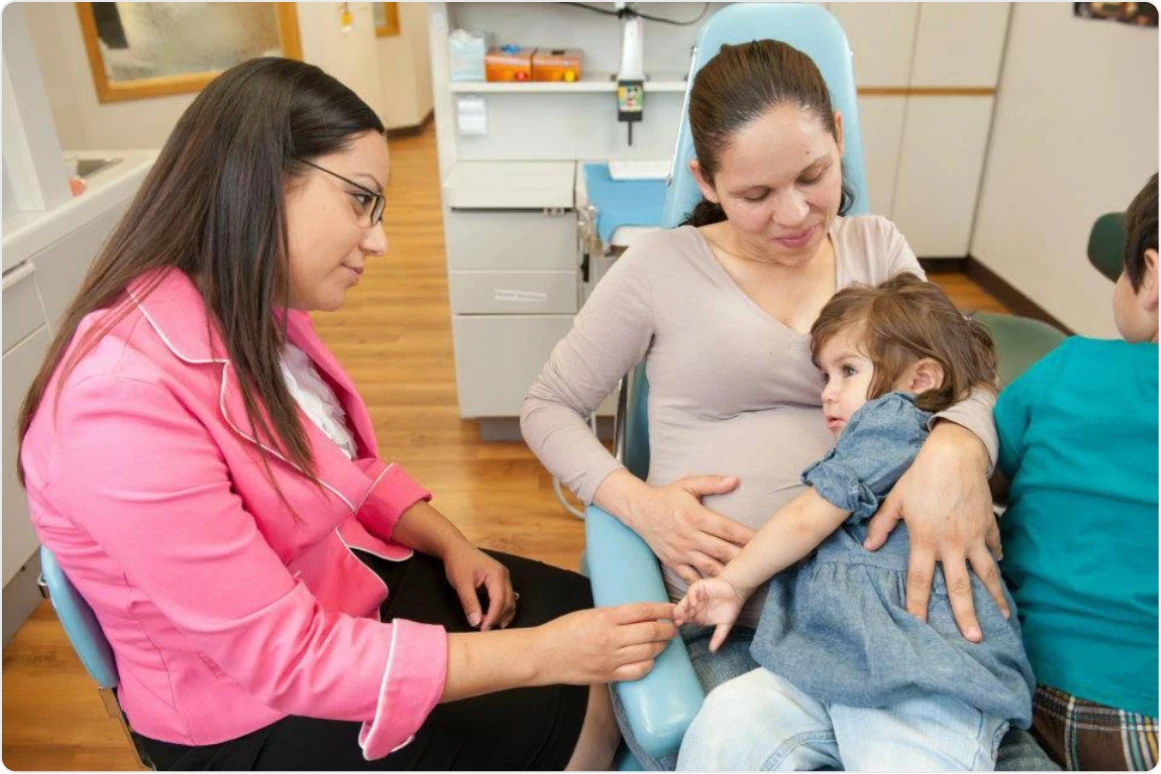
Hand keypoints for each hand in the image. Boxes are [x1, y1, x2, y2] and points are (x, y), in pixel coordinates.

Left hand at [442, 543, 515, 631]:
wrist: (456, 549)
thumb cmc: (458, 563)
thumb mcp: (461, 583)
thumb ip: (469, 603)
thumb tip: (476, 622)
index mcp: (497, 574)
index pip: (500, 601)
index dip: (493, 617)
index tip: (482, 629)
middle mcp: (505, 576)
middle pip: (508, 603)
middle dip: (497, 618)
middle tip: (483, 629)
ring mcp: (505, 578)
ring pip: (510, 602)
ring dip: (501, 616)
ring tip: (488, 626)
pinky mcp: (501, 582)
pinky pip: (507, 599)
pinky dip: (502, 610)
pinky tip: (494, 618)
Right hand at [536, 602, 677, 683]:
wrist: (543, 655)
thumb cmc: (562, 631)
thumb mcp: (589, 613)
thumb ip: (614, 615)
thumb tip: (641, 615)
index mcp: (605, 617)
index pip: (644, 611)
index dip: (663, 609)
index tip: (672, 609)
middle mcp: (611, 638)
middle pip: (651, 632)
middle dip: (667, 629)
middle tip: (673, 626)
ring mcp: (611, 659)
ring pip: (649, 651)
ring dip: (662, 645)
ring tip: (665, 641)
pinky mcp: (608, 675)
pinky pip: (638, 671)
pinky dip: (649, 664)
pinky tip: (649, 659)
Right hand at [627, 475, 754, 583]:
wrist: (638, 510)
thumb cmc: (667, 496)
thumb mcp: (688, 484)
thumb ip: (712, 482)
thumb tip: (735, 480)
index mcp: (695, 516)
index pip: (726, 528)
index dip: (746, 536)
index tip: (763, 540)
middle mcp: (689, 536)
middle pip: (722, 550)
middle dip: (743, 558)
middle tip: (763, 563)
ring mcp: (681, 552)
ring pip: (710, 567)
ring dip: (728, 574)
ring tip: (747, 579)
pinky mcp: (674, 562)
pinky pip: (692, 578)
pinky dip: (706, 585)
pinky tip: (720, 590)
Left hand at [674, 577, 744, 651]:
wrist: (737, 592)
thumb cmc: (731, 608)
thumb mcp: (724, 625)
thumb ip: (718, 637)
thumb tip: (713, 651)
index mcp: (698, 615)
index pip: (686, 619)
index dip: (681, 622)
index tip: (678, 628)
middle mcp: (695, 605)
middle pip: (683, 611)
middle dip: (679, 616)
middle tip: (677, 622)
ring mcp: (696, 596)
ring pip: (685, 601)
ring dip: (682, 607)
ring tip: (681, 614)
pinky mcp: (699, 587)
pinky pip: (692, 591)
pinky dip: (691, 597)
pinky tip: (693, 604)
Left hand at [864, 424, 1008, 641]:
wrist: (955, 453)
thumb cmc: (921, 475)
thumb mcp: (896, 499)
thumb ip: (882, 525)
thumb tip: (868, 547)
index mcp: (925, 539)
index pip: (920, 581)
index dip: (919, 605)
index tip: (920, 628)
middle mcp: (952, 543)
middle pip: (960, 587)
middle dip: (967, 616)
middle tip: (975, 640)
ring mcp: (974, 536)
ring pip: (987, 574)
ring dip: (994, 597)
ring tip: (1002, 619)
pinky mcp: (988, 525)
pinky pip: (995, 548)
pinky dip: (999, 561)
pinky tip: (1000, 573)